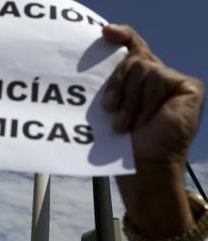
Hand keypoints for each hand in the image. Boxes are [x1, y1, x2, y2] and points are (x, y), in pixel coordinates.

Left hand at [102, 24, 204, 164]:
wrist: (141, 165)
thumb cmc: (124, 143)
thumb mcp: (111, 108)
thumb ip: (111, 85)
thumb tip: (93, 64)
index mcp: (139, 81)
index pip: (134, 48)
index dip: (122, 36)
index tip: (105, 33)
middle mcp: (158, 77)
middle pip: (133, 58)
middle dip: (117, 84)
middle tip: (110, 109)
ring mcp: (174, 81)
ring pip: (142, 67)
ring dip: (130, 100)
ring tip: (128, 123)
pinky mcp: (189, 87)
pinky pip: (158, 78)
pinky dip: (147, 101)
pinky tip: (148, 119)